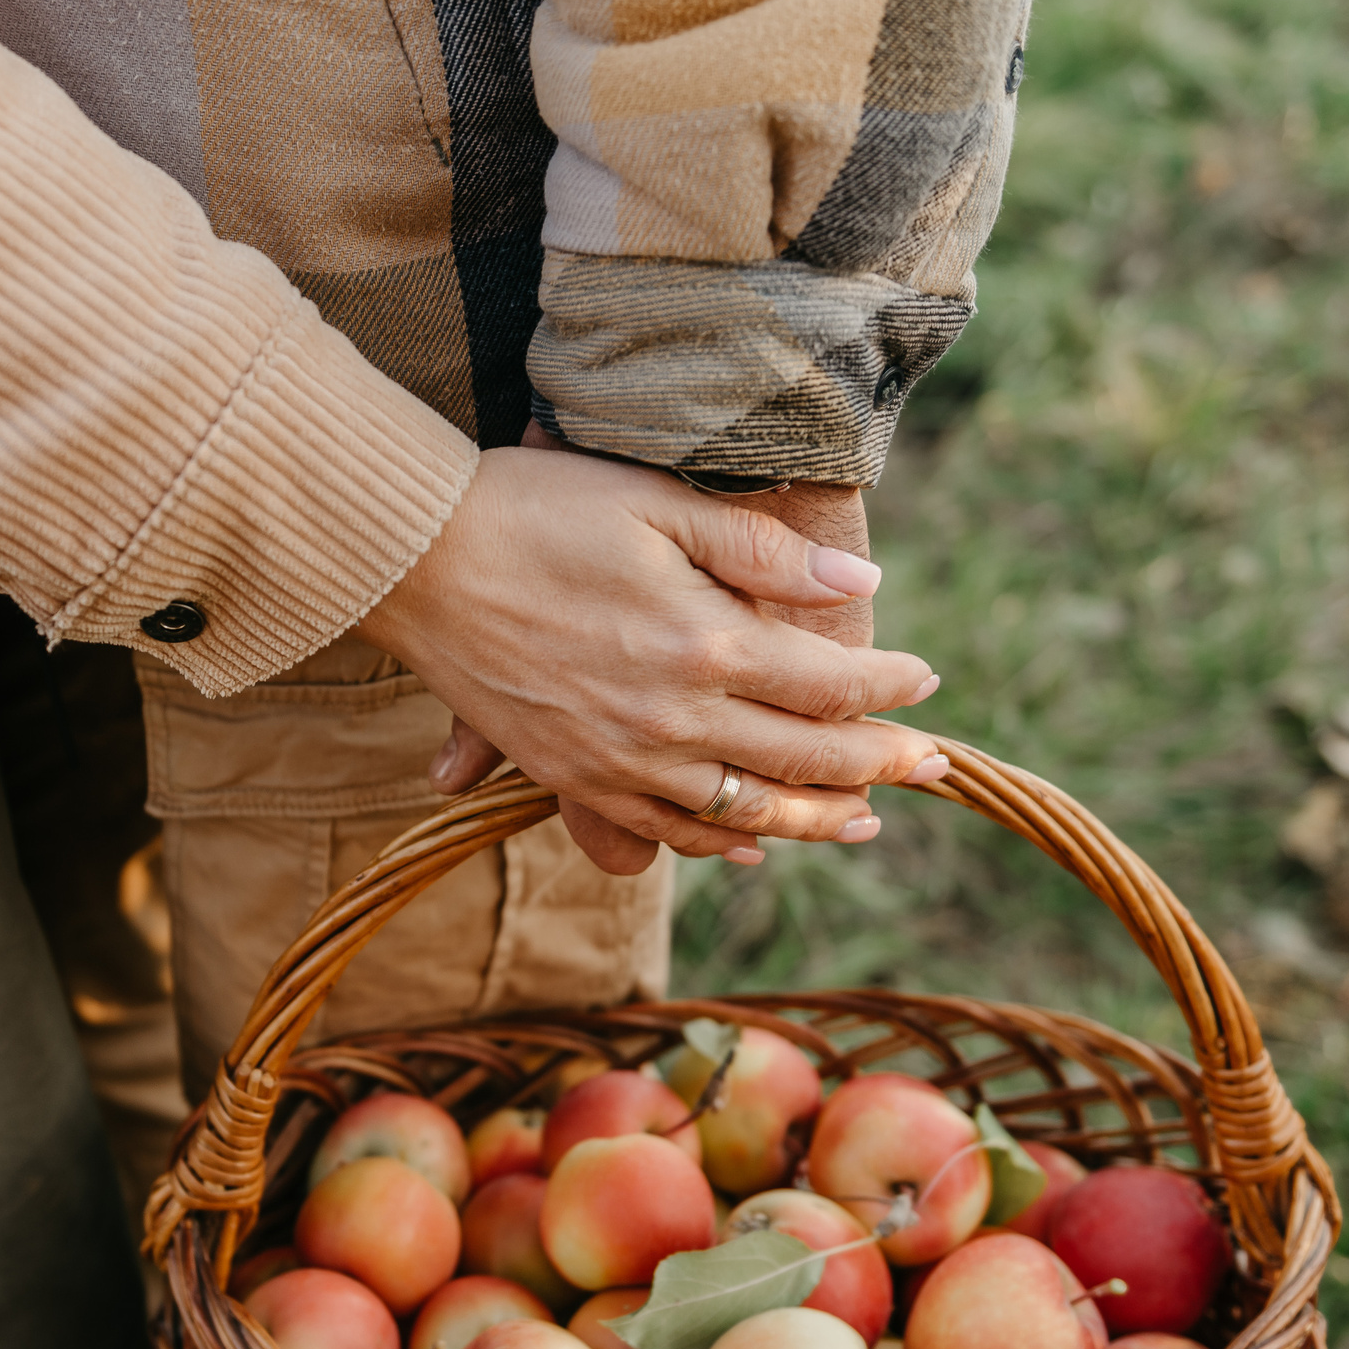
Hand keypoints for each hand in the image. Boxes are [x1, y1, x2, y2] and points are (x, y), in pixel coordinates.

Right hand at [354, 443, 946, 874]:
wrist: (414, 555)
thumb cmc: (535, 508)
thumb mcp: (657, 503)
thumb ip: (764, 548)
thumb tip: (861, 578)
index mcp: (704, 642)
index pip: (829, 683)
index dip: (889, 687)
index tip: (927, 680)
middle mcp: (671, 718)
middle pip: (803, 760)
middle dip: (878, 765)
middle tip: (933, 766)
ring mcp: (619, 760)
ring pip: (744, 814)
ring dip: (814, 820)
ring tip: (864, 822)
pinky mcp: (572, 777)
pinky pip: (664, 833)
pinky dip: (721, 845)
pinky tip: (754, 843)